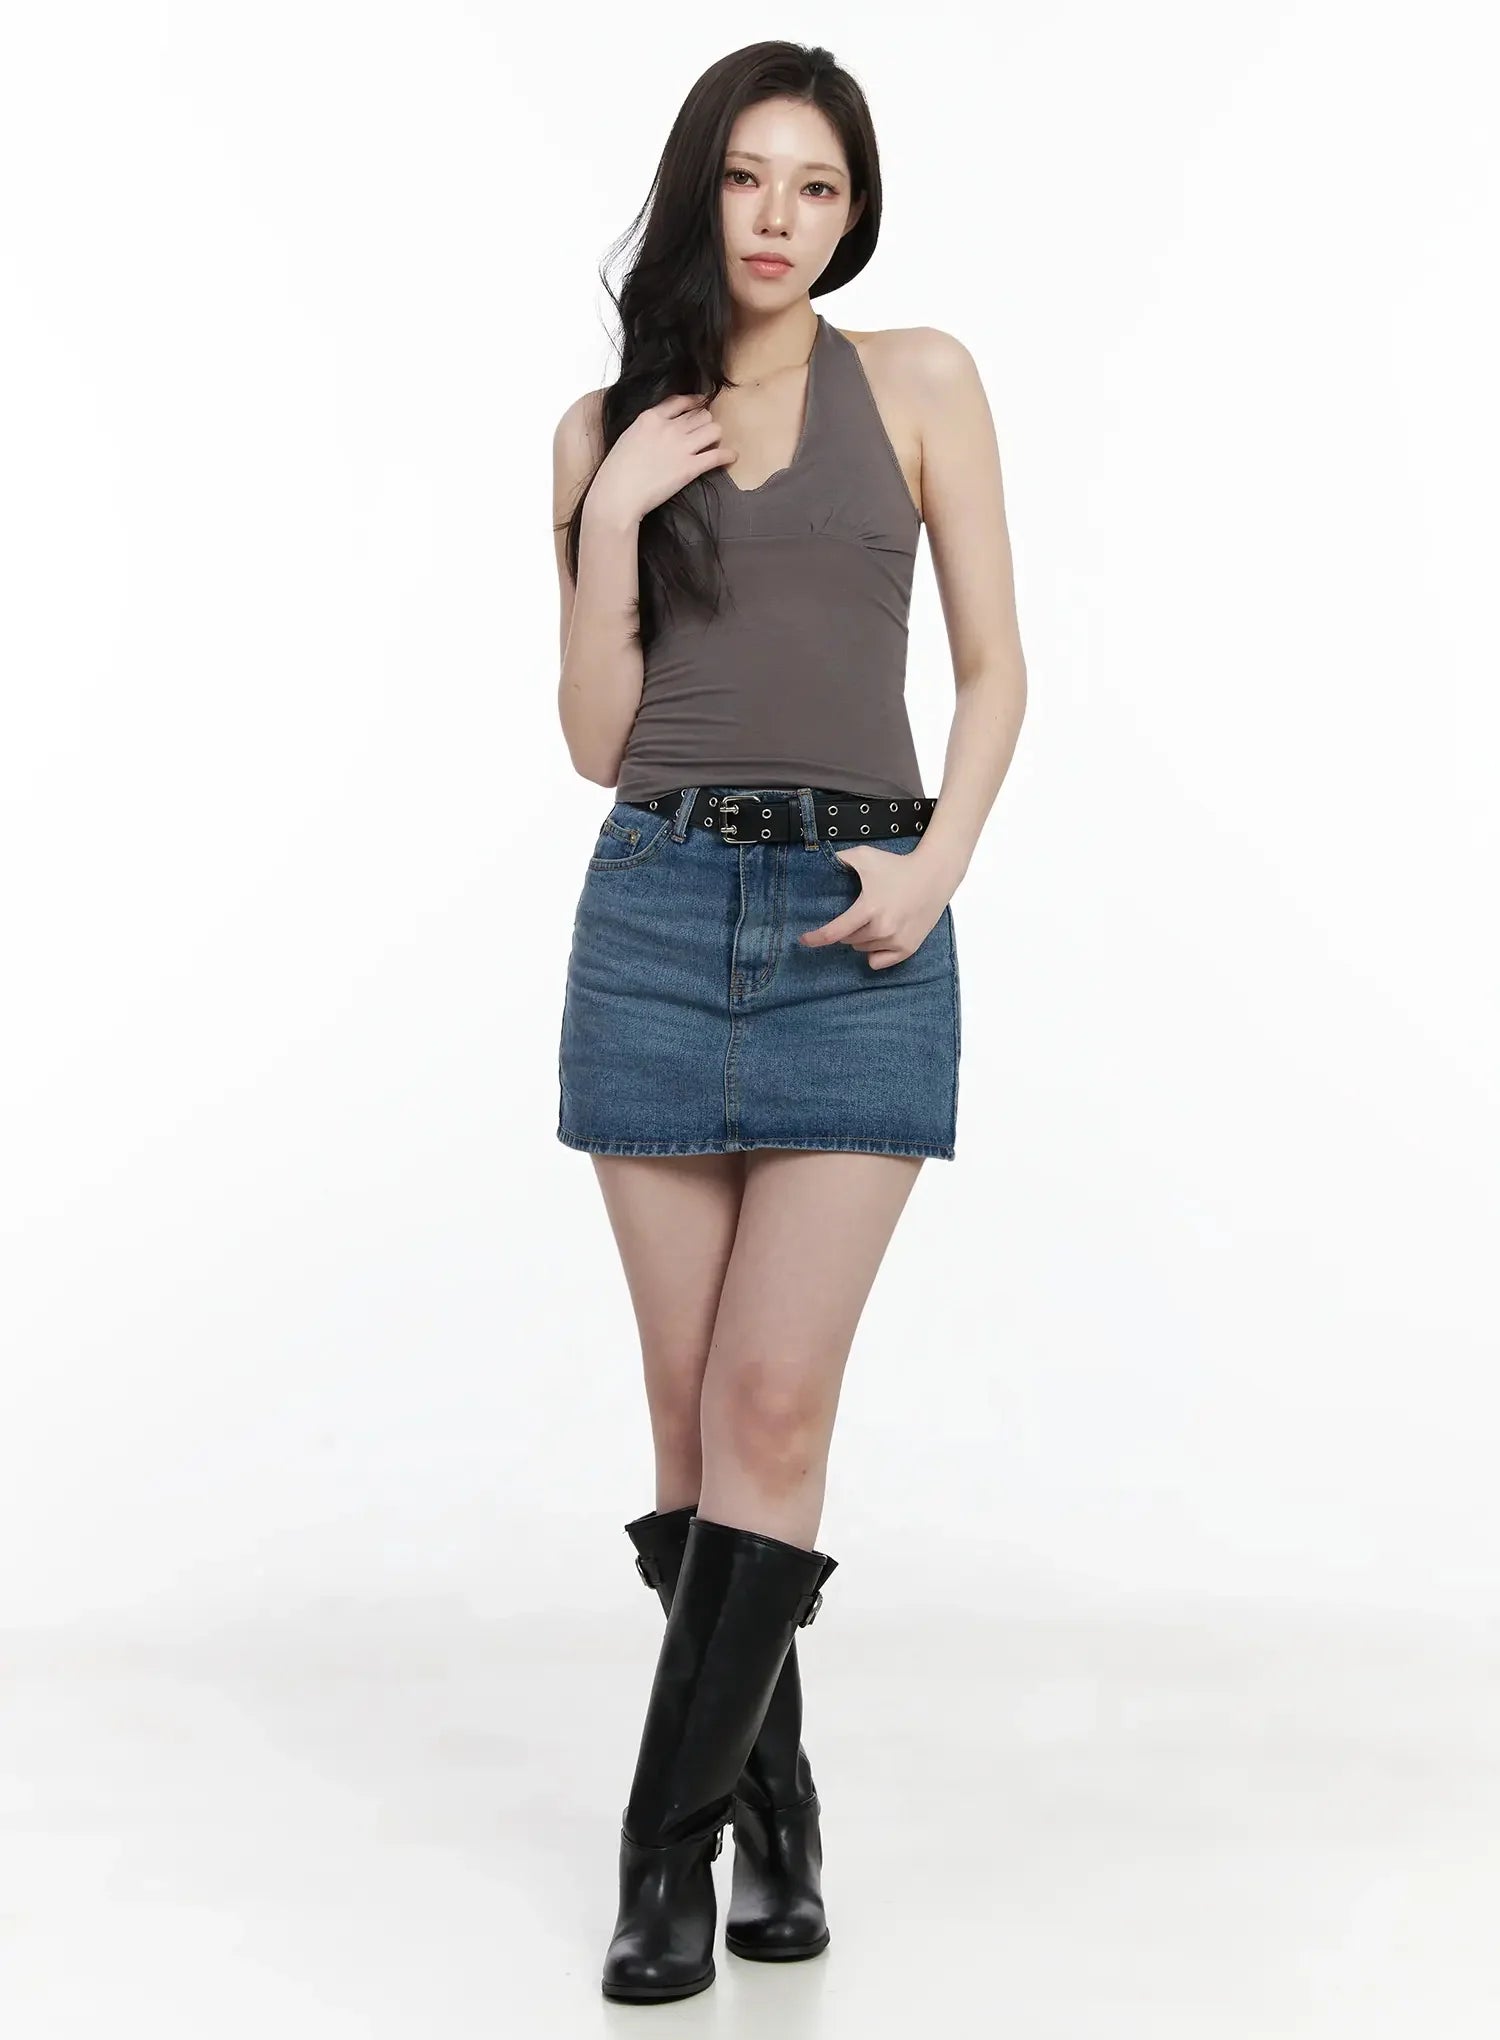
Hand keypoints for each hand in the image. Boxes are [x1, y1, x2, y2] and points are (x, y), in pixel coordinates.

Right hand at [587, 393, 736, 524]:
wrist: (618, 494)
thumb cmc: (616, 471)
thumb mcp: (628, 437)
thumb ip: (647, 428)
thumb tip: (659, 429)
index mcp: (651, 418)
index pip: (680, 401)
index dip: (694, 402)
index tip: (700, 403)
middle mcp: (669, 428)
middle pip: (701, 415)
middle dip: (705, 423)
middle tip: (704, 433)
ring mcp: (681, 447)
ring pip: (713, 429)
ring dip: (716, 436)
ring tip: (714, 444)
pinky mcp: (690, 468)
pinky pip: (717, 455)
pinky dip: (727, 455)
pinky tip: (731, 457)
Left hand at [799, 843, 950, 969]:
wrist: (934, 875)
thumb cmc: (898, 866)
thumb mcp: (865, 856)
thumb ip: (839, 860)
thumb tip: (818, 862)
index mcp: (869, 909)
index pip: (834, 932)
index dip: (815, 938)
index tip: (803, 940)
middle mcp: (882, 929)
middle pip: (848, 940)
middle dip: (847, 929)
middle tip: (859, 912)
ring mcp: (896, 941)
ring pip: (863, 950)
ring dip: (862, 938)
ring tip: (875, 918)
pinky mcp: (908, 949)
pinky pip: (878, 962)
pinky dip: (875, 953)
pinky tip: (881, 938)